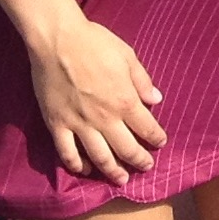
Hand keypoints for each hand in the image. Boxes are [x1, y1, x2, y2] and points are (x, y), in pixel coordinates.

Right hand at [27, 14, 165, 181]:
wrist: (58, 40)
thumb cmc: (94, 42)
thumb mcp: (127, 55)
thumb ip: (142, 80)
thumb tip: (156, 99)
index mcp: (124, 100)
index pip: (146, 127)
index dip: (156, 138)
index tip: (160, 143)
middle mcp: (104, 118)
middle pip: (126, 149)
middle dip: (139, 161)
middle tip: (146, 167)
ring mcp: (79, 124)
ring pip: (99, 157)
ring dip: (112, 171)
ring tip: (121, 179)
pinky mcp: (57, 124)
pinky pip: (67, 153)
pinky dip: (77, 166)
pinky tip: (84, 170)